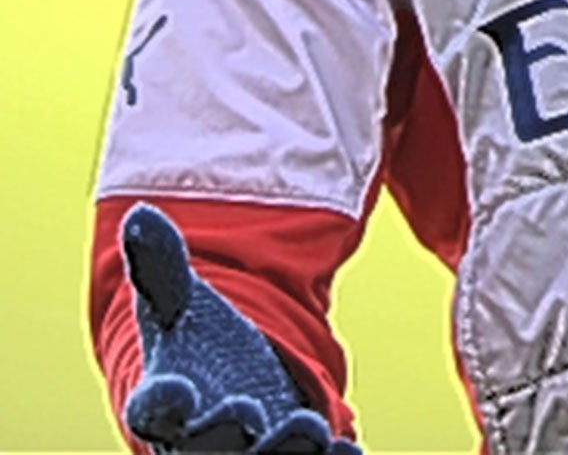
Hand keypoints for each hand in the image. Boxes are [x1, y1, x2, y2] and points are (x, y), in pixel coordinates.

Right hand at [121, 204, 360, 453]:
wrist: (222, 386)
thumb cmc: (193, 345)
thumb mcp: (177, 304)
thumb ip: (160, 266)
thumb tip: (141, 214)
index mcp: (165, 400)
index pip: (152, 411)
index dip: (161, 405)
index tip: (174, 391)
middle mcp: (200, 440)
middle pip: (206, 450)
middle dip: (226, 435)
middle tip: (250, 412)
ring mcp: (247, 454)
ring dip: (285, 454)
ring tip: (311, 430)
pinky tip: (348, 449)